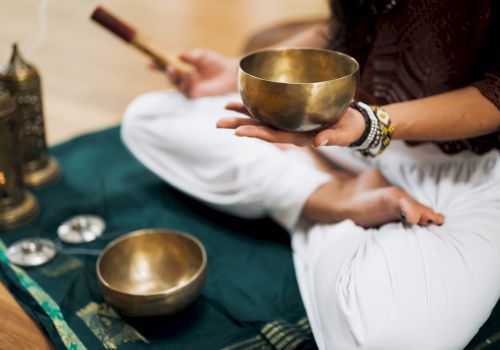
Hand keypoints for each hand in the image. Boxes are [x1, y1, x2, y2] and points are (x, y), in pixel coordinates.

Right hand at [152, 48, 238, 97]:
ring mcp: (189, 88)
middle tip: (169, 67)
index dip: (157, 65)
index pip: (167, 66)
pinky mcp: (195, 96)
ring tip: (183, 70)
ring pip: (177, 85)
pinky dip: (187, 82)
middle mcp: (184, 79)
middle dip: (167, 72)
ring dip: (177, 77)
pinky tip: (191, 75)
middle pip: (170, 77)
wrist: (229, 73)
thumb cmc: (216, 63)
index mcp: (183, 68)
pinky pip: (186, 91)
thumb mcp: (200, 56)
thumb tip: (176, 55)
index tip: (149, 62)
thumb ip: (188, 56)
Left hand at [217, 102, 366, 147]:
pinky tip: (243, 99)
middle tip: (218, 124)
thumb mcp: (344, 134)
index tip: (238, 132)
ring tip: (224, 109)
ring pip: (261, 118)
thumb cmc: (349, 129)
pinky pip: (270, 108)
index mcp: (299, 137)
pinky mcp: (292, 112)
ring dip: (242, 114)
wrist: (353, 122)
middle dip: (240, 125)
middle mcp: (289, 130)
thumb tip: (318, 142)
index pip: (273, 136)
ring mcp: (289, 122)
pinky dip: (256, 104)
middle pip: (261, 128)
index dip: (256, 133)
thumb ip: (332, 138)